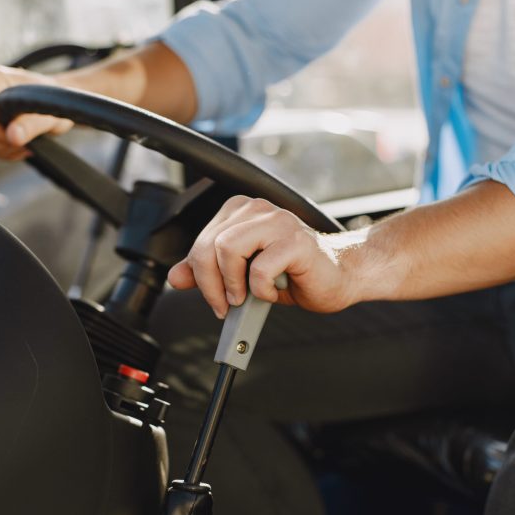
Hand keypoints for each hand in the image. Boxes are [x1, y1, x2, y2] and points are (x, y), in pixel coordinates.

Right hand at [0, 65, 73, 160]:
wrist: (54, 98)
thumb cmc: (53, 101)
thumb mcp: (49, 114)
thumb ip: (31, 124)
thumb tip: (13, 137)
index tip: (21, 141)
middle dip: (1, 144)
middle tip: (26, 146)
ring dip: (2, 149)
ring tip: (25, 146)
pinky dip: (1, 150)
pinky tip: (18, 146)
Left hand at [168, 195, 359, 317]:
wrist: (338, 278)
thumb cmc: (295, 274)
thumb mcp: (242, 274)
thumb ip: (208, 272)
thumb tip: (176, 277)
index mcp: (241, 212)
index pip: (201, 241)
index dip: (200, 274)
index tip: (214, 296)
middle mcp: (258, 210)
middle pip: (210, 245)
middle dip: (211, 284)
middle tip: (226, 304)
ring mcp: (278, 222)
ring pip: (228, 249)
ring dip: (234, 284)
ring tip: (248, 297)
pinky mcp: (296, 241)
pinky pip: (260, 269)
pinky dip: (262, 290)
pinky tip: (274, 291)